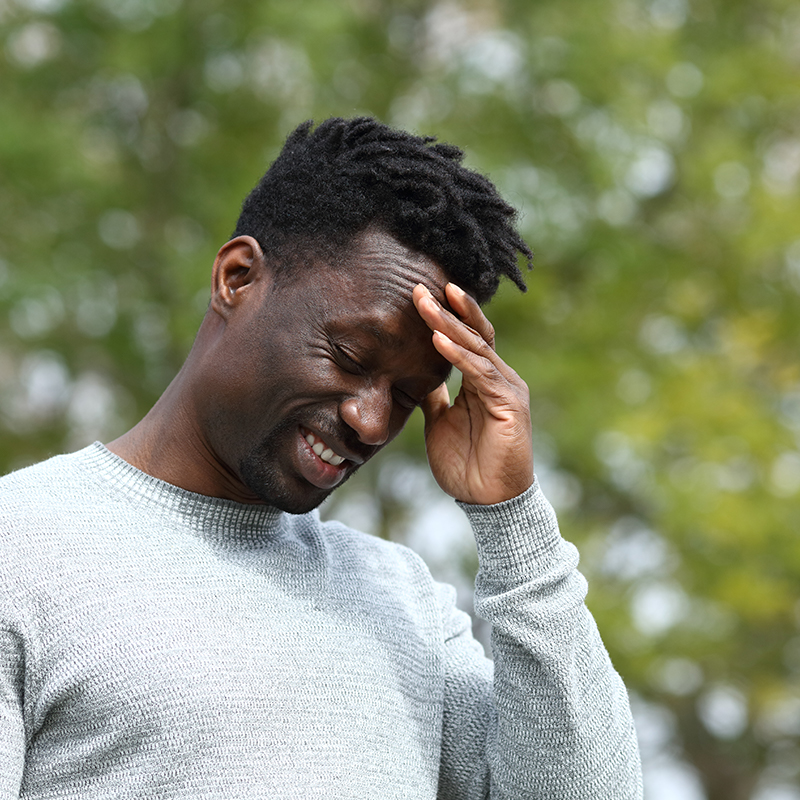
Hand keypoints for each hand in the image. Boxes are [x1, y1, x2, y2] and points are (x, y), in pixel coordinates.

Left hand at [412, 282, 533, 505]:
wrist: (488, 502)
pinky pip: (481, 374)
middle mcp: (500, 378)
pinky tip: (439, 339)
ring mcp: (508, 389)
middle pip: (473, 334)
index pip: (467, 338)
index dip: (447, 315)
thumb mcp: (440, 422)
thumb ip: (435, 397)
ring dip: (448, 325)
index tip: (421, 294)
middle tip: (419, 287)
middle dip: (446, 309)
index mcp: (484, 381)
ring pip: (477, 348)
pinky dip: (459, 355)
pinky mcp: (510, 405)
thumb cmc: (467, 465)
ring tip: (424, 304)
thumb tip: (418, 376)